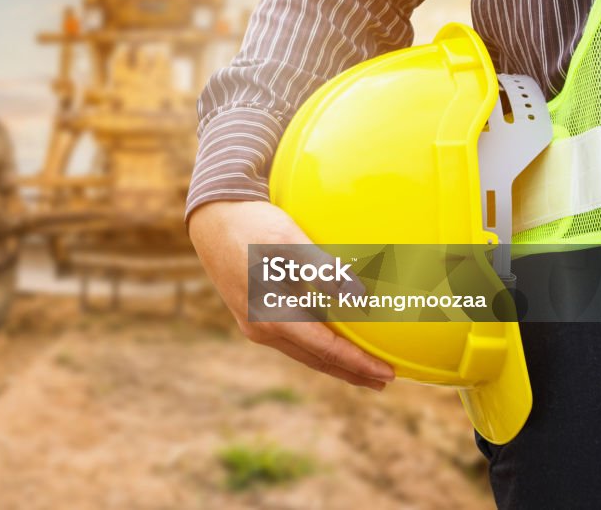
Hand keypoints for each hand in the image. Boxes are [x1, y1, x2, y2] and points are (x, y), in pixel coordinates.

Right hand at [188, 200, 394, 389]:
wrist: (212, 218)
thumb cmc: (252, 225)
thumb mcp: (288, 241)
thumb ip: (322, 269)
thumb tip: (359, 296)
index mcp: (273, 315)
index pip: (326, 349)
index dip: (359, 363)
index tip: (387, 373)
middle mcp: (262, 328)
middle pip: (315, 360)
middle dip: (351, 373)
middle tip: (384, 382)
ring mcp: (254, 324)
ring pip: (302, 353)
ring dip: (333, 363)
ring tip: (362, 371)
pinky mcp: (251, 315)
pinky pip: (290, 340)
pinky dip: (315, 348)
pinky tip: (327, 343)